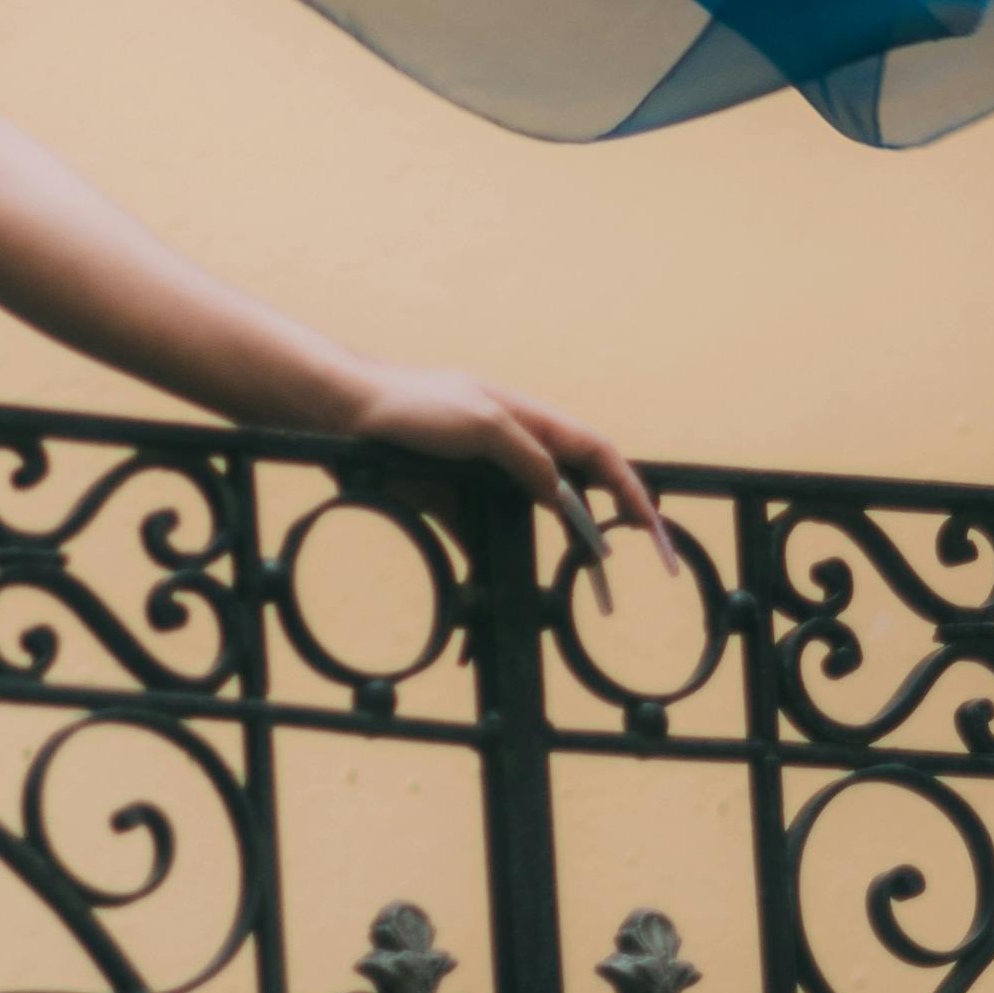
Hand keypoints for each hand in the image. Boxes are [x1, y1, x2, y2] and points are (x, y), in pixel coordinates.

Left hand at [332, 364, 669, 574]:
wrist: (342, 415)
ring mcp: (484, 477)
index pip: (596, 454)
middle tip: (635, 558)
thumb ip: (528, 457)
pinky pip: (486, 538)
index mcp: (529, 420)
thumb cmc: (412, 404)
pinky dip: (498, 563)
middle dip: (608, 522)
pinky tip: (508, 589)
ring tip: (585, 581)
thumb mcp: (480, 423)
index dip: (629, 488)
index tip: (651, 526)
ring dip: (559, 547)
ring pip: (534, 518)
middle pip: (574, 488)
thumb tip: (563, 494)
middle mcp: (514, 448)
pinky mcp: (451, 502)